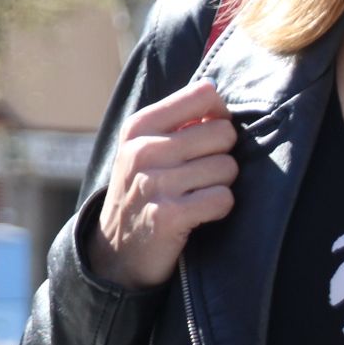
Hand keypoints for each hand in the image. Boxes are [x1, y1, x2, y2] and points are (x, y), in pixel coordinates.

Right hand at [89, 80, 238, 289]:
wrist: (116, 250)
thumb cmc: (142, 190)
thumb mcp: (144, 148)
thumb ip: (178, 120)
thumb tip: (216, 94)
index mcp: (138, 126)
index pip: (204, 95)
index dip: (219, 116)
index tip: (207, 136)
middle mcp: (142, 150)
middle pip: (223, 133)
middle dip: (221, 155)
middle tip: (199, 174)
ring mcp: (153, 183)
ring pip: (227, 168)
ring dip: (219, 185)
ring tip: (194, 195)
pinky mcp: (168, 215)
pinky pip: (223, 199)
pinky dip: (218, 208)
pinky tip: (198, 213)